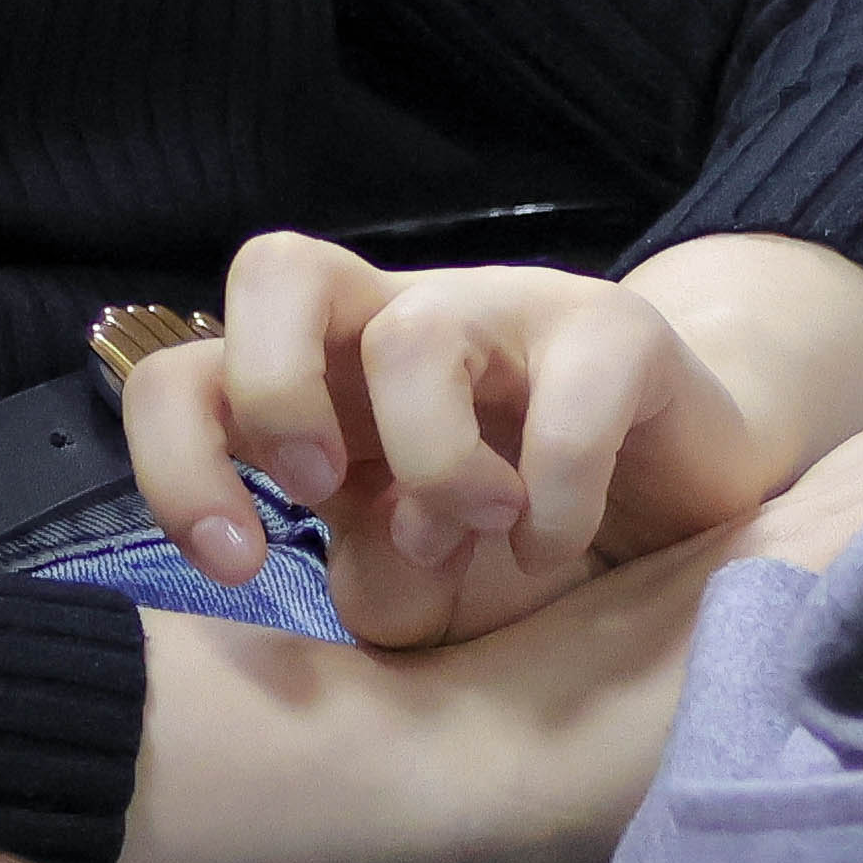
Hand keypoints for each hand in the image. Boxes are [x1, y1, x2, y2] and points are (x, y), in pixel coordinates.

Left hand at [125, 237, 786, 649]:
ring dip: (432, 462)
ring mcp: (509, 312)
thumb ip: (380, 584)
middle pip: (275, 268)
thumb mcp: (426, 594)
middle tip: (324, 491)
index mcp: (324, 384)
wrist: (686, 509)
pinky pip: (569, 391)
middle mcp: (399, 324)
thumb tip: (378, 563)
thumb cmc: (518, 545)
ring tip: (481, 528)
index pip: (192, 371)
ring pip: (414, 333)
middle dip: (274, 390)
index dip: (176, 456)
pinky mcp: (617, 333)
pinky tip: (560, 540)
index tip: (232, 562)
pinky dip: (556, 493)